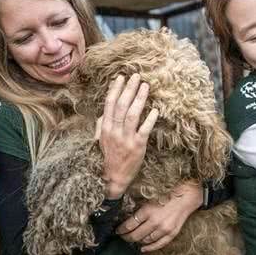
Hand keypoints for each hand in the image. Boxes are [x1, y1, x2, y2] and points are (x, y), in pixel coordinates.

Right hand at [96, 74, 158, 198]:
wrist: (113, 178)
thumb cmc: (108, 157)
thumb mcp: (100, 140)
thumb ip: (101, 124)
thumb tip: (105, 111)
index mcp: (105, 127)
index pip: (109, 104)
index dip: (115, 89)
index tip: (120, 77)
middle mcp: (114, 131)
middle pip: (122, 105)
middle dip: (129, 88)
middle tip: (136, 76)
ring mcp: (126, 138)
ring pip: (133, 114)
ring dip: (140, 98)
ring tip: (146, 86)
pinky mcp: (138, 146)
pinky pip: (144, 129)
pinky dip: (150, 119)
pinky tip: (155, 110)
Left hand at [116, 181, 202, 252]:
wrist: (186, 196)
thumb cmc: (169, 194)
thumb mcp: (151, 198)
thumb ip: (141, 208)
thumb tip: (129, 217)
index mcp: (148, 210)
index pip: (130, 224)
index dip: (122, 229)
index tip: (118, 230)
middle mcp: (155, 221)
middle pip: (136, 235)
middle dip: (126, 237)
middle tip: (122, 236)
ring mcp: (163, 229)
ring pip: (145, 240)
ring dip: (137, 241)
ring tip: (132, 239)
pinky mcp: (171, 233)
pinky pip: (158, 244)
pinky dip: (149, 248)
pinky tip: (143, 248)